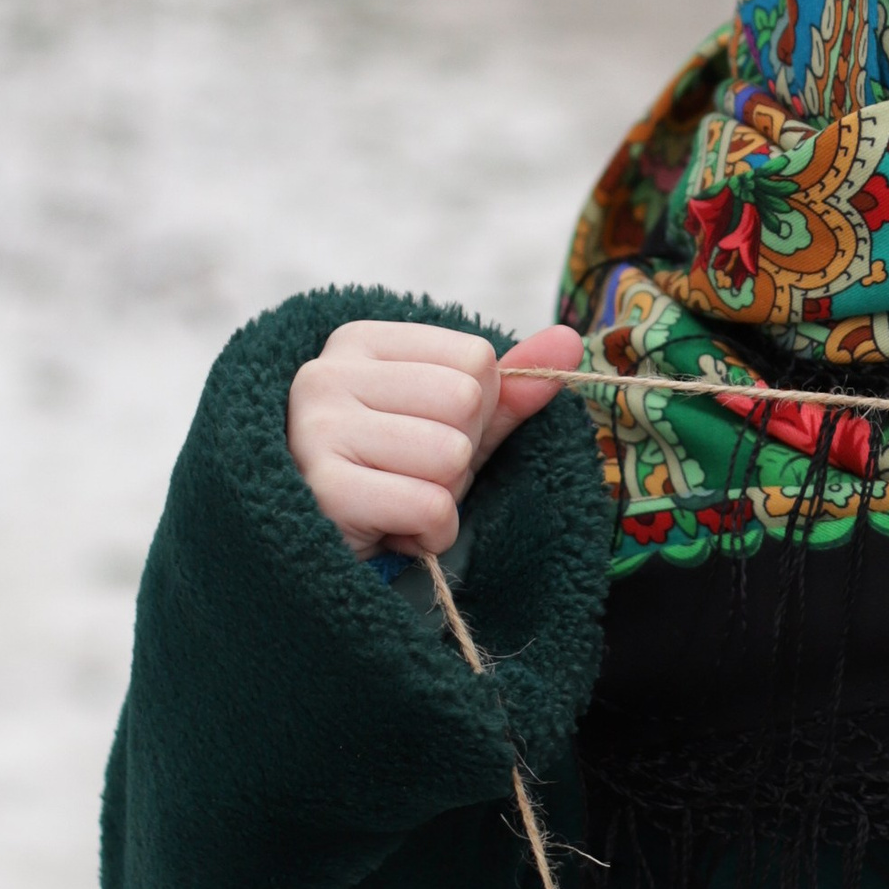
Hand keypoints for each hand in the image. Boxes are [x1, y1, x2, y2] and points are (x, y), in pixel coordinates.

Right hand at [285, 319, 581, 557]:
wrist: (318, 549)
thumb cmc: (390, 476)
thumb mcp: (452, 425)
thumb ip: (509, 385)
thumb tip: (570, 339)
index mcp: (359, 343)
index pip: (476, 359)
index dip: (474, 411)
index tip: (423, 435)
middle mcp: (327, 375)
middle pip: (465, 400)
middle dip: (459, 455)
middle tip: (410, 476)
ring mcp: (318, 430)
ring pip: (451, 454)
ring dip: (443, 496)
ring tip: (398, 502)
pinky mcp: (324, 489)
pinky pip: (431, 506)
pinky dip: (431, 533)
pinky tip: (392, 532)